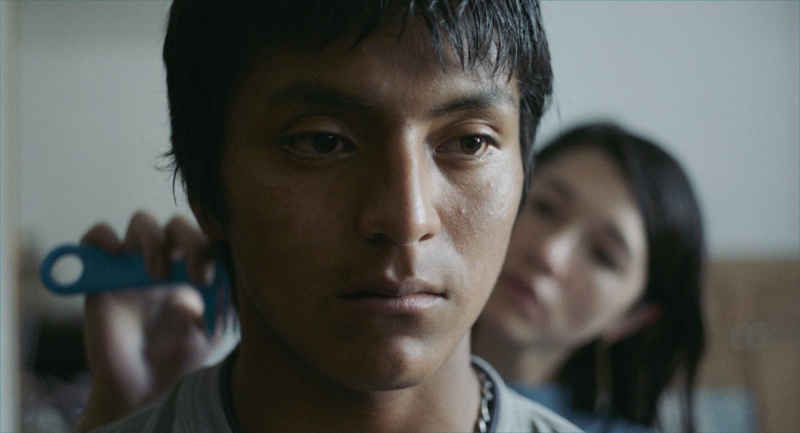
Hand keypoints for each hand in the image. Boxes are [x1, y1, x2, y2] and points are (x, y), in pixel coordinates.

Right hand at [76, 211, 228, 431]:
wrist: (142, 388)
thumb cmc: (178, 357)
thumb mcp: (210, 332)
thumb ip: (218, 304)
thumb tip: (218, 279)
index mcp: (191, 271)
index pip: (204, 238)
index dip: (209, 249)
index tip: (209, 279)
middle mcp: (163, 262)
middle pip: (176, 225)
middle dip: (188, 240)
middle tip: (193, 275)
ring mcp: (131, 266)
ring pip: (141, 222)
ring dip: (152, 239)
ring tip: (156, 274)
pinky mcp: (100, 276)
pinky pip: (95, 238)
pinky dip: (103, 238)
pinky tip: (117, 255)